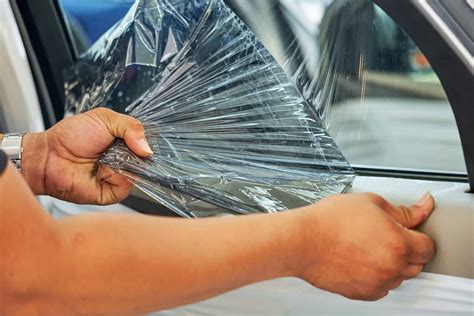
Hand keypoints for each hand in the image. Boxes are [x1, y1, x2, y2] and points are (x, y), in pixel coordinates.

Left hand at [22, 108, 152, 204]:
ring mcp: (121, 176)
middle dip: (134, 150)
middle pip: (148, 158)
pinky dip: (115, 176)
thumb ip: (131, 126)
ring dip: (123, 163)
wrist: (49, 156)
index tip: (137, 135)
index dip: (147, 140)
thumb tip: (148, 148)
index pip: (150, 142)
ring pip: (139, 172)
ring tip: (106, 157)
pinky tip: (102, 170)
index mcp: (127, 142)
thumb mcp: (104, 118)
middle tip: (116, 144)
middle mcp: (126, 160)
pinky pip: (126, 185)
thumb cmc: (71, 136)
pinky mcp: (114, 192)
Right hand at [295, 193, 434, 300]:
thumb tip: (421, 209)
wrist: (302, 240)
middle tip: (385, 236)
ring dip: (391, 264)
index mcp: (398, 244)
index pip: (428, 247)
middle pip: (416, 264)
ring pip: (398, 276)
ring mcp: (377, 283)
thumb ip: (402, 211)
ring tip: (367, 246)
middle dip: (406, 250)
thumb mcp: (371, 203)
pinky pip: (380, 287)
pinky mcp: (362, 293)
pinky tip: (359, 259)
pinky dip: (376, 276)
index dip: (419, 236)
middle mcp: (391, 267)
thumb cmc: (329, 220)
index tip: (408, 232)